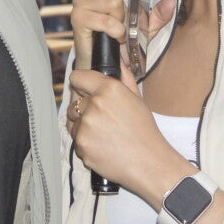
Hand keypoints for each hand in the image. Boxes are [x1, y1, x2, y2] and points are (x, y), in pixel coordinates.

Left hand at [65, 47, 189, 202]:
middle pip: (74, 103)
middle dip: (84, 111)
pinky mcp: (81, 145)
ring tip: (105, 135)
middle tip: (104, 121)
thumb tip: (117, 60)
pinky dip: (86, 144)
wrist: (149, 163)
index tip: (85, 91)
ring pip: (74, 123)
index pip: (77, 77)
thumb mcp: (137, 99)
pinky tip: (103, 147)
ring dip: (84, 128)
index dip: (81, 85)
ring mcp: (86, 126)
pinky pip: (77, 140)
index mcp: (109, 89)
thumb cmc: (145, 132)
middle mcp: (94, 104)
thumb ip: (124, 77)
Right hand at [68, 0, 176, 71]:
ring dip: (121, 18)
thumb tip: (171, 3)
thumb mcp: (146, 27)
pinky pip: (103, 20)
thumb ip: (158, 15)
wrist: (104, 64)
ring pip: (110, 0)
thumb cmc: (121, 39)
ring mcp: (82, 2)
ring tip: (120, 29)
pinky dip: (114, 30)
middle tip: (127, 1)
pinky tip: (114, 36)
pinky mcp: (78, 19)